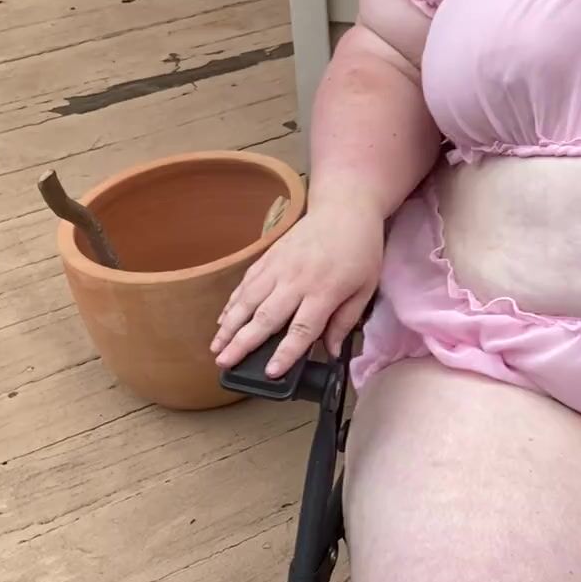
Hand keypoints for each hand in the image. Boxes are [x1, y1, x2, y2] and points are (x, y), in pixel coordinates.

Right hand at [208, 199, 383, 377]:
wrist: (344, 209)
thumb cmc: (360, 250)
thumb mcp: (365, 288)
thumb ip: (345, 321)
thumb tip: (330, 351)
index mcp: (324, 291)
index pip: (301, 329)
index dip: (285, 353)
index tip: (270, 372)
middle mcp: (296, 280)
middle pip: (266, 317)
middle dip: (243, 343)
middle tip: (225, 363)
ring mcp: (279, 267)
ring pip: (248, 300)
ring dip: (229, 325)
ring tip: (216, 347)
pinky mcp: (269, 257)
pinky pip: (246, 283)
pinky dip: (232, 302)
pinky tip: (222, 319)